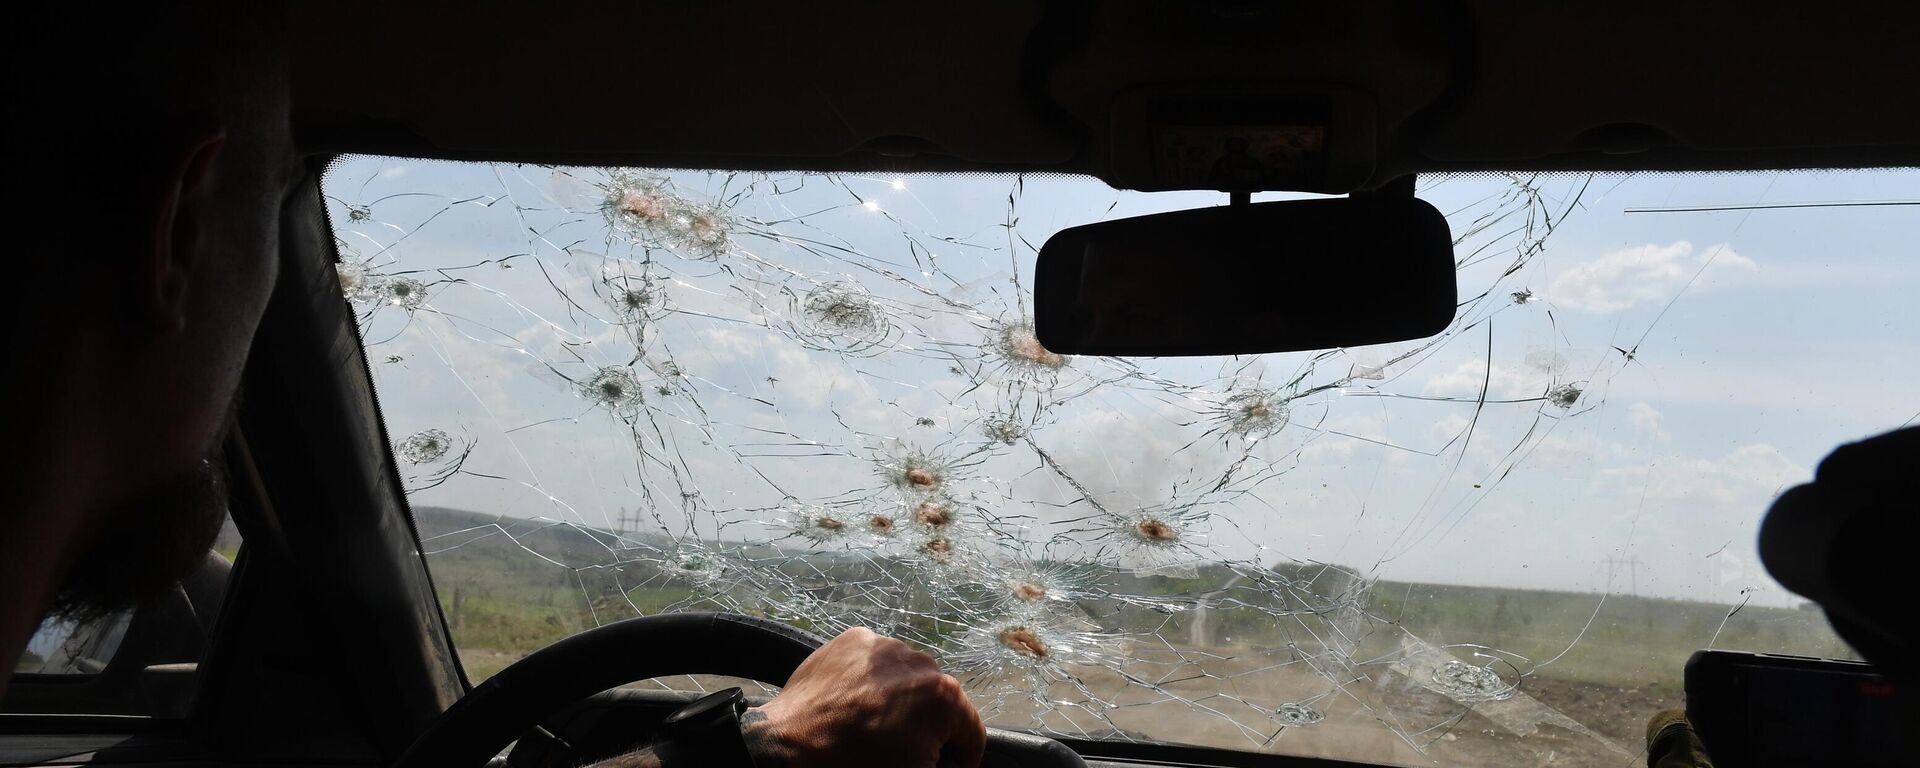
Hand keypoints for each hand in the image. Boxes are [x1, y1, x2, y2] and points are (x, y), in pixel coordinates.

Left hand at [742, 627, 986, 767]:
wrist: (788, 749)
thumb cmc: (854, 767)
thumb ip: (944, 764)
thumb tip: (951, 761)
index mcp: (944, 698)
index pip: (973, 731)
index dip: (963, 757)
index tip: (950, 765)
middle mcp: (920, 662)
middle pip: (940, 700)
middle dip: (927, 725)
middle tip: (900, 748)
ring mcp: (885, 646)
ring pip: (907, 677)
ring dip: (899, 698)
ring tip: (872, 724)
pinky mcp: (854, 639)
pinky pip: (876, 661)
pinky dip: (871, 679)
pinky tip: (853, 703)